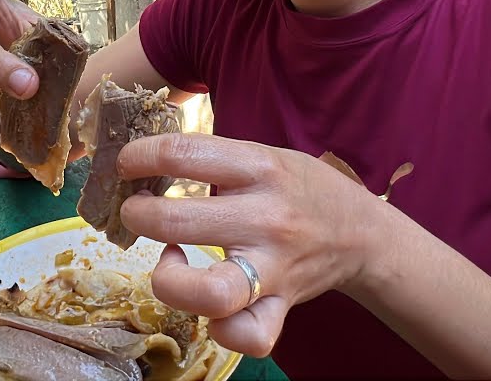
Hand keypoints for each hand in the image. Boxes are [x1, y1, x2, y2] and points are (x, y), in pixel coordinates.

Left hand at [117, 133, 380, 357]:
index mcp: (260, 169)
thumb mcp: (265, 155)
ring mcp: (273, 268)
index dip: (140, 157)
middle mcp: (265, 219)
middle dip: (139, 216)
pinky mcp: (280, 306)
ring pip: (209, 292)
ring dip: (169, 278)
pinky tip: (209, 310)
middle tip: (137, 212)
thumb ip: (215, 160)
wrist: (362, 233)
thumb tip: (145, 160)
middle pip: (178, 223)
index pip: (183, 154)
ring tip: (167, 259)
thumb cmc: (301, 189)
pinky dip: (221, 330)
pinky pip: (247, 336)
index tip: (128, 163)